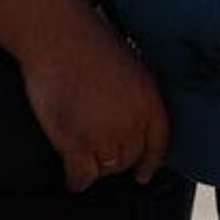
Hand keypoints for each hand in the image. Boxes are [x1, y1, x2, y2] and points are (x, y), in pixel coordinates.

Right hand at [20, 13, 170, 191]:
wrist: (60, 39)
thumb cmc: (91, 46)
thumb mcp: (133, 70)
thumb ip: (136, 98)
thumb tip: (133, 121)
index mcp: (150, 101)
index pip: (158, 143)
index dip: (151, 162)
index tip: (144, 174)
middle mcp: (132, 121)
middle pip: (129, 158)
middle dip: (116, 161)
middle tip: (99, 157)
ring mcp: (104, 134)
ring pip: (106, 169)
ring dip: (95, 169)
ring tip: (84, 163)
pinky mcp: (75, 143)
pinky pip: (81, 175)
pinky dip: (76, 181)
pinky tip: (73, 179)